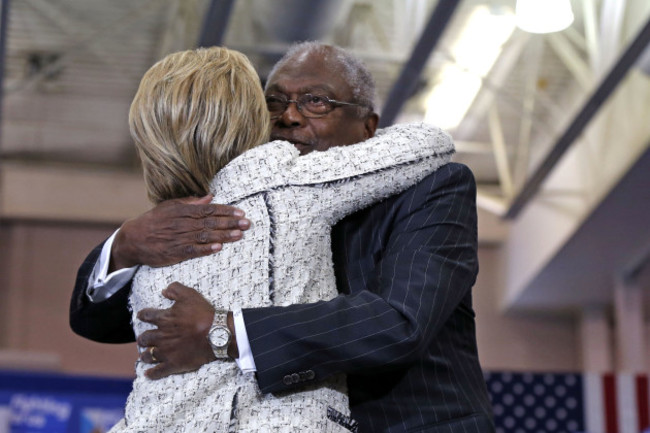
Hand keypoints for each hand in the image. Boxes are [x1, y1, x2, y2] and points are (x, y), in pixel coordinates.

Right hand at [110, 195, 249, 270]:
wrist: (134, 239)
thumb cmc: (154, 221)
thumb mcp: (170, 206)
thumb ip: (191, 202)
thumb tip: (210, 196)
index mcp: (183, 210)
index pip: (208, 209)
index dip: (226, 210)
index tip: (240, 212)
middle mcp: (183, 223)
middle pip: (210, 222)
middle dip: (230, 222)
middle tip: (247, 223)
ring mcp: (179, 238)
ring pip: (205, 236)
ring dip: (223, 235)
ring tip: (239, 234)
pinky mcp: (176, 252)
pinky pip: (193, 250)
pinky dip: (206, 249)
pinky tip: (219, 247)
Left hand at [137, 283, 215, 378]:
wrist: (216, 333)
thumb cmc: (203, 314)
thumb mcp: (190, 295)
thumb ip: (175, 289)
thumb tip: (164, 291)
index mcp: (164, 319)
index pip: (147, 316)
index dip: (143, 315)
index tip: (141, 316)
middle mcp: (161, 336)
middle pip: (144, 338)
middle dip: (142, 339)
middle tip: (143, 339)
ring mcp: (166, 351)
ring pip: (148, 355)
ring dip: (145, 355)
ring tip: (145, 356)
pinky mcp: (173, 364)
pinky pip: (158, 371)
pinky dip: (152, 373)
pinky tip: (148, 374)